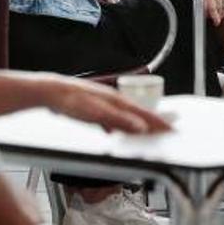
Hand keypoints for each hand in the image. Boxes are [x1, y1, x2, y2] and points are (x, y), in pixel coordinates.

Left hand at [46, 75, 171, 133]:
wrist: (52, 92)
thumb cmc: (72, 100)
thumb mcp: (98, 113)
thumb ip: (120, 120)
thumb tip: (141, 126)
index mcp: (117, 101)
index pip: (143, 113)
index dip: (158, 122)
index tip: (171, 128)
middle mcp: (112, 99)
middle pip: (137, 113)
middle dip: (151, 122)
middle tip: (164, 130)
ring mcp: (102, 103)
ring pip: (124, 115)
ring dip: (135, 124)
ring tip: (144, 132)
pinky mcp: (92, 107)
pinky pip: (110, 118)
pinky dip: (117, 126)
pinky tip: (112, 132)